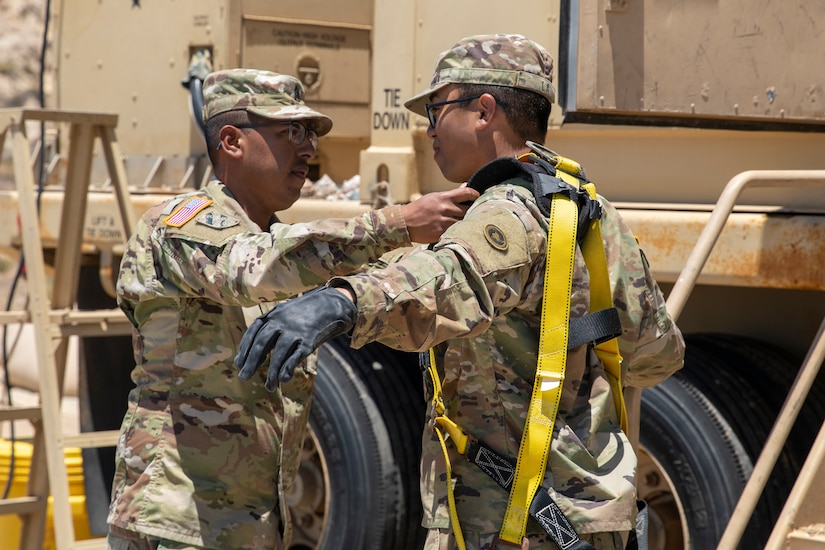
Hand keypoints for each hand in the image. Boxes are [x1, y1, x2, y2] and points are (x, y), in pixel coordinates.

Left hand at [235, 286, 356, 389]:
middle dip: (252, 362)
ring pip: (279, 353)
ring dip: (272, 372)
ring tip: (269, 387)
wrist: (330, 305)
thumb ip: (269, 328)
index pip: (253, 332)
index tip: (238, 364)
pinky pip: (296, 356)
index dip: (244, 348)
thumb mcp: (283, 313)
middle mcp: (282, 322)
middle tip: (244, 377)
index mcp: (273, 315)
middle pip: (262, 343)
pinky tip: (283, 379)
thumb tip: (251, 352)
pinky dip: (288, 368)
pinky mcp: (309, 340)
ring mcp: (296, 331)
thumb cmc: (302, 313)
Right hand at [401, 186, 478, 242]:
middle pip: (469, 209)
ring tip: (471, 224)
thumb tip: (465, 187)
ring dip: (468, 223)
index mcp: (444, 197)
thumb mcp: (434, 197)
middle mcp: (446, 208)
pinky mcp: (442, 233)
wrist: (404, 222)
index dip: (475, 195)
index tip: (478, 197)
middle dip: (474, 211)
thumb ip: (450, 195)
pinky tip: (461, 232)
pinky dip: (460, 231)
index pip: (466, 193)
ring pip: (464, 222)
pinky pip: (456, 232)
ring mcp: (444, 221)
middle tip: (478, 213)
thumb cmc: (419, 209)